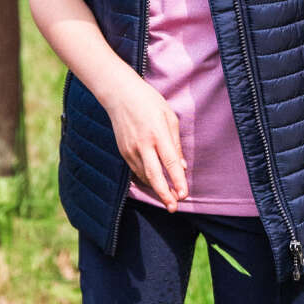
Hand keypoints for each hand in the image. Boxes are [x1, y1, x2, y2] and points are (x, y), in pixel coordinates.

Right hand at [104, 73, 187, 210]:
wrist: (119, 94)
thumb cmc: (148, 102)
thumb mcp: (169, 116)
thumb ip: (176, 143)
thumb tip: (182, 166)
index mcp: (157, 134)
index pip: (169, 162)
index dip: (177, 180)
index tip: (183, 194)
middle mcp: (142, 144)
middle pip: (154, 175)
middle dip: (164, 194)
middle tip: (173, 208)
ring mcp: (130, 149)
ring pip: (144, 176)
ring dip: (156, 189)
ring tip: (168, 200)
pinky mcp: (123, 152)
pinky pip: (136, 171)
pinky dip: (146, 180)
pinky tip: (154, 186)